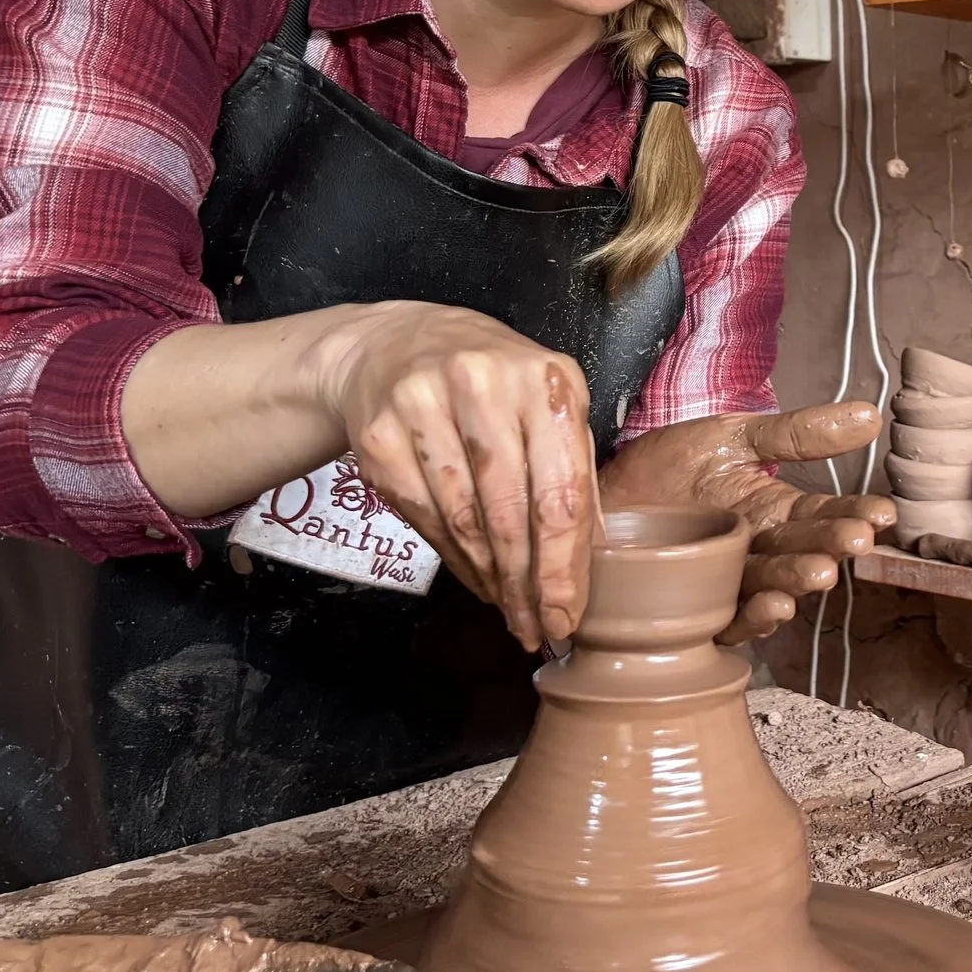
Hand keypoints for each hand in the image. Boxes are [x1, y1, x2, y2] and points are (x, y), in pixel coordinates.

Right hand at [312, 301, 595, 651]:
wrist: (397, 344)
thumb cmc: (491, 380)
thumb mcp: (547, 401)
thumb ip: (573, 466)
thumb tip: (591, 553)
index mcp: (543, 381)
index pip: (559, 491)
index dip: (563, 564)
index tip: (567, 613)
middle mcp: (483, 386)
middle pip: (509, 513)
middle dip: (526, 583)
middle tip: (537, 627)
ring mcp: (423, 408)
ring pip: (463, 521)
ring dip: (489, 577)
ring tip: (508, 608)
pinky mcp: (380, 435)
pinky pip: (423, 516)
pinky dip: (452, 556)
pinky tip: (472, 574)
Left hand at [599, 401, 895, 644]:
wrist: (596, 495)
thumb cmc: (664, 468)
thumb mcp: (734, 435)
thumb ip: (797, 433)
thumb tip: (869, 416)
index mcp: (774, 511)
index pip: (824, 515)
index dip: (854, 515)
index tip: (880, 513)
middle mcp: (758, 552)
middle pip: (803, 553)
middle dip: (829, 548)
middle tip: (853, 542)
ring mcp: (729, 584)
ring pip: (773, 589)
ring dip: (798, 583)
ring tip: (818, 573)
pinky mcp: (695, 612)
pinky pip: (730, 622)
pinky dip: (753, 618)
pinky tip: (773, 607)